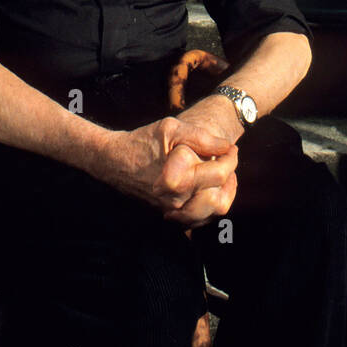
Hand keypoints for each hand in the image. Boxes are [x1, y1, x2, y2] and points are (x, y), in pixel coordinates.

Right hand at [89, 115, 237, 225]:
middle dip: (229, 174)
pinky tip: (211, 187)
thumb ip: (202, 137)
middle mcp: (175, 201)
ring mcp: (172, 211)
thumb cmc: (143, 141)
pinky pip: (200, 218)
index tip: (231, 148)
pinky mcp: (169, 216)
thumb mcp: (172, 128)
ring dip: (224, 192)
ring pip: (213, 212)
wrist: (115, 161)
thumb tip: (226, 146)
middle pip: (220, 196)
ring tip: (224, 174)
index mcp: (177, 179)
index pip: (220, 173)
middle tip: (228, 158)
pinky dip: (211, 204)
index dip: (231, 158)